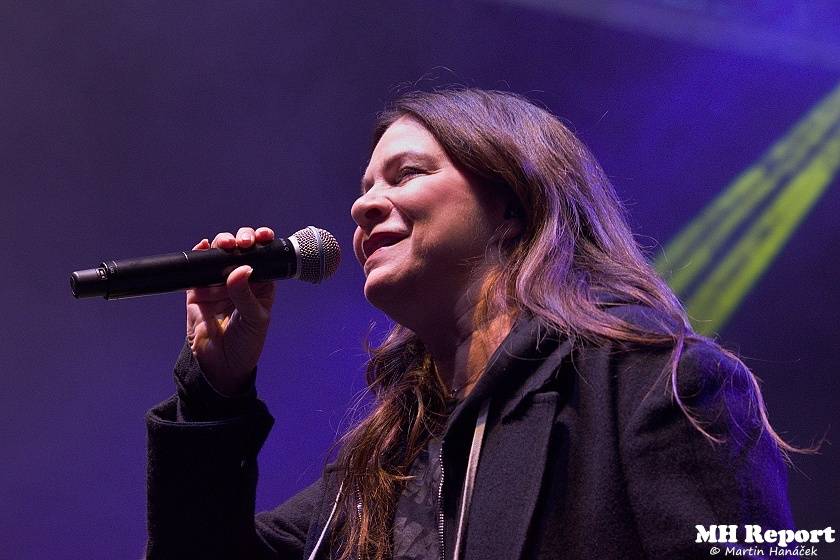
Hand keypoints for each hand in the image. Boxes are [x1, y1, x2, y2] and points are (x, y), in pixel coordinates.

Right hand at [185, 226, 275, 395]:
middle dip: (242, 239)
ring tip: (226, 245)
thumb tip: (240, 269)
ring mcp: (218, 284)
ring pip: (219, 255)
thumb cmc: (246, 344)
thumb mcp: (254, 319)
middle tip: (242, 243)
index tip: (263, 236)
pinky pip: (197, 268)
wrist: (220, 366)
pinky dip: (200, 254)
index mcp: (260, 285)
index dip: (263, 243)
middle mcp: (240, 280)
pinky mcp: (197, 290)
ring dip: (222, 244)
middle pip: (240, 251)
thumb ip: (246, 295)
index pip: (263, 257)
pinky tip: (203, 247)